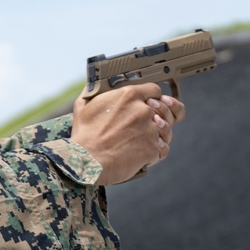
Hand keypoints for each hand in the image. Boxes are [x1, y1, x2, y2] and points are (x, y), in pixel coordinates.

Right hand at [70, 83, 184, 185]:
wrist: (87, 161)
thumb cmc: (83, 136)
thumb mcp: (83, 106)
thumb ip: (92, 93)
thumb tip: (92, 87)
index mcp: (128, 95)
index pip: (154, 90)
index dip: (151, 98)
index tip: (148, 104)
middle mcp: (143, 110)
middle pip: (163, 109)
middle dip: (156, 116)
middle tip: (145, 125)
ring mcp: (150, 130)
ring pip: (165, 129)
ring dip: (158, 134)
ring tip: (145, 140)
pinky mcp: (152, 149)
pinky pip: (163, 148)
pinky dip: (156, 152)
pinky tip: (145, 153)